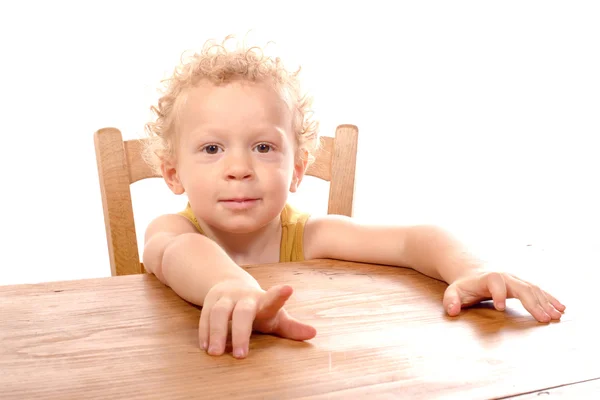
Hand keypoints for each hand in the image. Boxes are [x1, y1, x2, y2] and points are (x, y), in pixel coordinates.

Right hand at [199, 280, 316, 358]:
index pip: (273, 298)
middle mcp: (244, 297)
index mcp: (263, 301)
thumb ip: (291, 327)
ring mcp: (226, 298)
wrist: (230, 284)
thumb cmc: (259, 307)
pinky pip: (204, 316)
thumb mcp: (275, 316)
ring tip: (216, 353)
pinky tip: (206, 347)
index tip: (289, 288)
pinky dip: (204, 332)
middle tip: (241, 355)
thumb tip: (314, 334)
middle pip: (243, 312)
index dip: (280, 295)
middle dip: (241, 332)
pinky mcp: (210, 301)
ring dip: (217, 332)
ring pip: (219, 312)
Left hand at [442, 271, 565, 321]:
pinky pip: (538, 291)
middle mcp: (505, 277)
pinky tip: (560, 309)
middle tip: (544, 318)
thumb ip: (451, 300)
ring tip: (557, 316)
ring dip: (546, 302)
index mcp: (488, 278)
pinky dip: (549, 299)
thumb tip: (452, 311)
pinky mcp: (522, 285)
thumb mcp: (453, 292)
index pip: (495, 282)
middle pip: (521, 286)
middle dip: (533, 302)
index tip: (501, 308)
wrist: (472, 271)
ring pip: (533, 289)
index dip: (498, 293)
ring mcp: (516, 280)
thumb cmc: (464, 285)